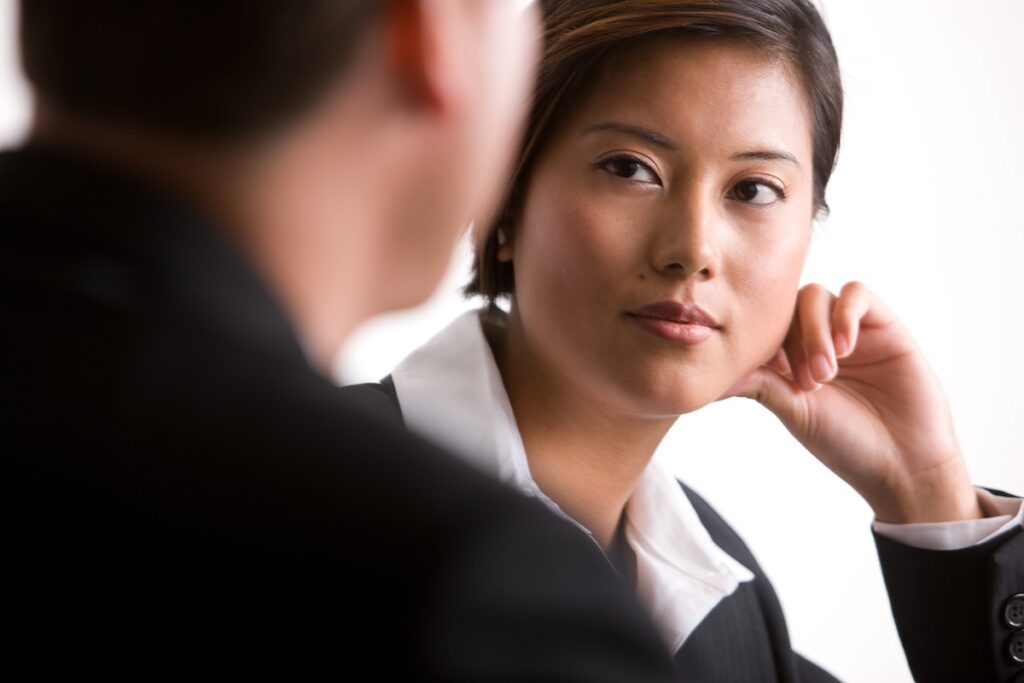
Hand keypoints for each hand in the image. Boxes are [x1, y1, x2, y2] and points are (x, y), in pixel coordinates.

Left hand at [719, 281, 982, 523]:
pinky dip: (844, 314)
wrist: (902, 465)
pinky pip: (857, 293)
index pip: (762, 325)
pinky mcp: (884, 325)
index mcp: (790, 358)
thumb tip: (712, 373)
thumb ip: (757, 383)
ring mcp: (849, 330)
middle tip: (805, 382)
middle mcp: (817, 339)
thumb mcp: (792, 410)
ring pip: (815, 295)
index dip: (760, 341)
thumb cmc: (846, 442)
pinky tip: (845, 349)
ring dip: (814, 331)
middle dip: (789, 340)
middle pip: (785, 306)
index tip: (772, 375)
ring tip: (825, 374)